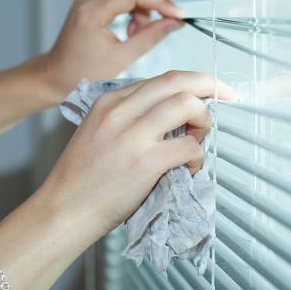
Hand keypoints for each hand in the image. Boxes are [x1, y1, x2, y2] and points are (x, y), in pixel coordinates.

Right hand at [37, 71, 234, 237]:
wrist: (62, 210)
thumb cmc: (81, 179)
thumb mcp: (98, 132)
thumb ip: (130, 119)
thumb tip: (172, 119)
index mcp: (110, 101)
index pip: (161, 79)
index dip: (191, 84)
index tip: (208, 93)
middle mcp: (121, 111)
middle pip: (178, 81)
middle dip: (210, 85)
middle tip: (227, 96)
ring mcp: (133, 136)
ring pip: (187, 104)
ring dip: (205, 119)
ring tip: (200, 138)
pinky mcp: (145, 163)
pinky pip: (188, 147)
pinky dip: (198, 155)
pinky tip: (189, 167)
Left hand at [38, 0, 183, 102]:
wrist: (55, 75)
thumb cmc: (82, 73)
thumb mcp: (120, 59)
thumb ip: (149, 38)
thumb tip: (174, 23)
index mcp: (93, 12)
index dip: (161, 1)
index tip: (178, 15)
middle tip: (168, 14)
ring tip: (143, 29)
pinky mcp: (92, 1)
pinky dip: (134, 3)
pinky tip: (133, 28)